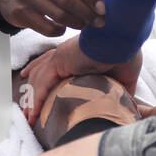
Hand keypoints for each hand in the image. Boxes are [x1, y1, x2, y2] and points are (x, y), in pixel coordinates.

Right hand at [0, 0, 103, 36]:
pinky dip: (59, 30)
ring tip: (84, 24)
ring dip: (76, 23)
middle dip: (87, 14)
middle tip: (99, 21)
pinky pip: (46, 28)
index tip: (103, 8)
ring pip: (58, 16)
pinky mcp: (18, 13)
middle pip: (68, 0)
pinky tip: (63, 27)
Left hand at [17, 38, 143, 123]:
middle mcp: (65, 53)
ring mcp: (60, 56)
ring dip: (31, 99)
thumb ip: (123, 89)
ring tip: (28, 117)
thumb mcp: (125, 75)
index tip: (32, 85)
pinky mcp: (59, 61)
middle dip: (31, 90)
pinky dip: (36, 100)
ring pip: (37, 79)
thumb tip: (129, 104)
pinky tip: (33, 114)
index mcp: (77, 54)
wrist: (124, 39)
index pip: (53, 66)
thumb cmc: (126, 51)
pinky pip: (41, 84)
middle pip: (40, 72)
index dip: (42, 76)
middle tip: (26, 108)